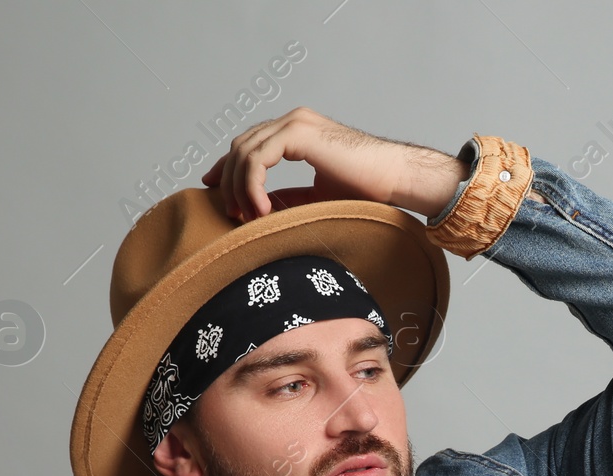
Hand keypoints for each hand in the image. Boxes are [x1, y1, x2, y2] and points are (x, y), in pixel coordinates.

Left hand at [199, 108, 460, 221]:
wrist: (396, 180)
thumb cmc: (369, 188)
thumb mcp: (318, 196)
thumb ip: (289, 196)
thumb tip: (261, 208)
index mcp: (297, 131)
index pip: (250, 144)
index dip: (227, 168)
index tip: (216, 191)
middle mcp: (293, 121)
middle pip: (240, 146)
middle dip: (229, 181)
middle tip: (234, 214)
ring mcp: (295, 124)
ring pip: (243, 151)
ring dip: (239, 187)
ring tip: (249, 216)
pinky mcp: (299, 134)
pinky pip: (257, 158)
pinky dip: (252, 185)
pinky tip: (263, 208)